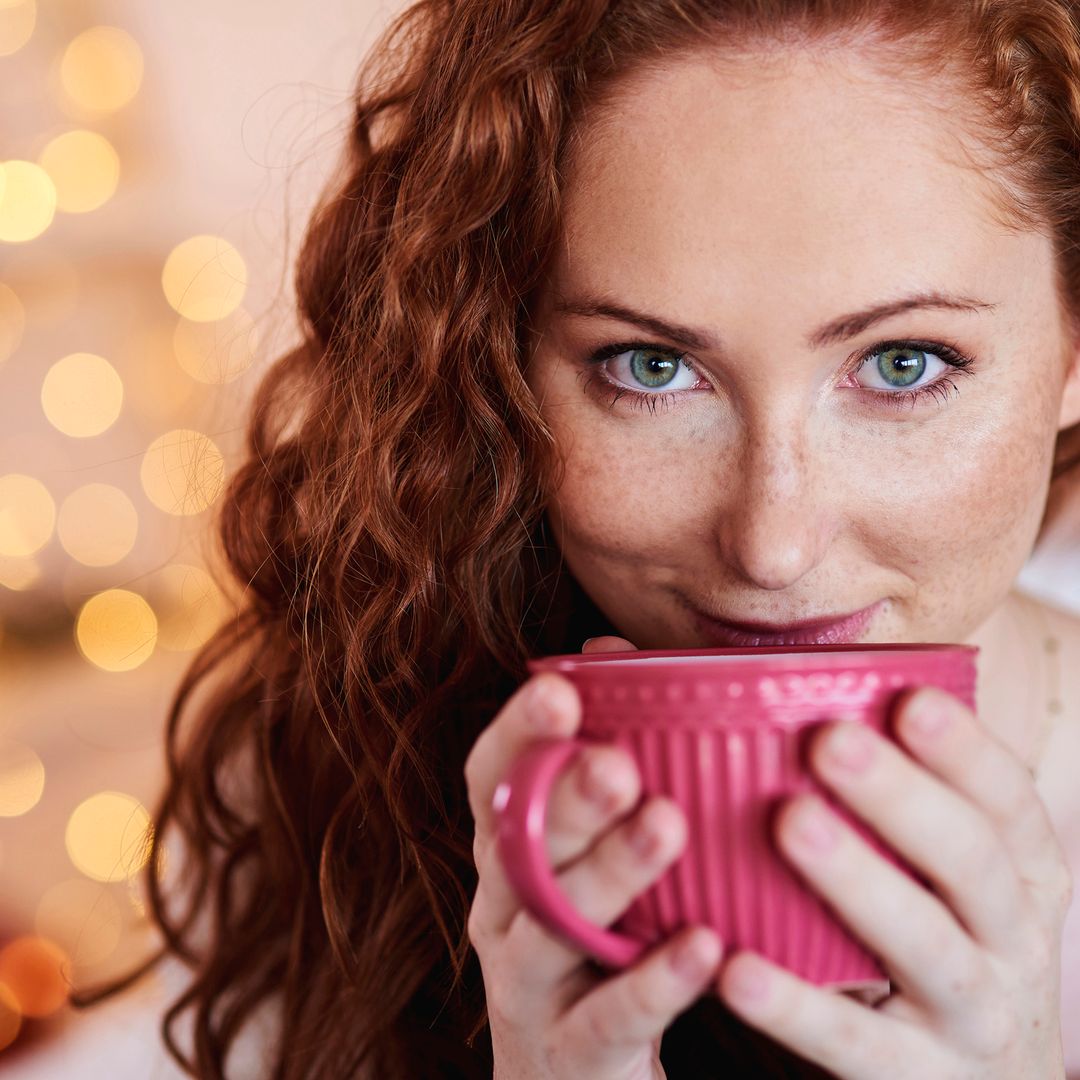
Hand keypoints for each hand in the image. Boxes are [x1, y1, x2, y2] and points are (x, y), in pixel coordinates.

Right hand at [464, 634, 720, 1077]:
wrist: (579, 1079)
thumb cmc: (600, 935)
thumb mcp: (596, 850)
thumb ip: (606, 753)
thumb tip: (612, 648)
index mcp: (508, 850)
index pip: (489, 778)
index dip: (514, 734)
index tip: (557, 690)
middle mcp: (502, 909)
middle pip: (516, 846)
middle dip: (564, 799)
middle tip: (617, 761)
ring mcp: (526, 987)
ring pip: (551, 926)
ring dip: (607, 871)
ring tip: (667, 824)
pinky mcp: (568, 1056)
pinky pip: (607, 1018)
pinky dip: (654, 981)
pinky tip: (705, 944)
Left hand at [712, 686, 1073, 1078]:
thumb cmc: (949, 951)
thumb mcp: (958, 887)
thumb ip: (912, 813)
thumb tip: (814, 694)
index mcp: (1025, 880)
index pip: (1010, 805)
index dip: (966, 752)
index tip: (909, 698)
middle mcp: (1014, 944)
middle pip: (970, 863)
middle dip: (901, 797)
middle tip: (829, 740)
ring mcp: (974, 1019)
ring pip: (925, 946)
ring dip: (858, 880)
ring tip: (790, 822)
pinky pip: (855, 1045)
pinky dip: (795, 1007)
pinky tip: (735, 970)